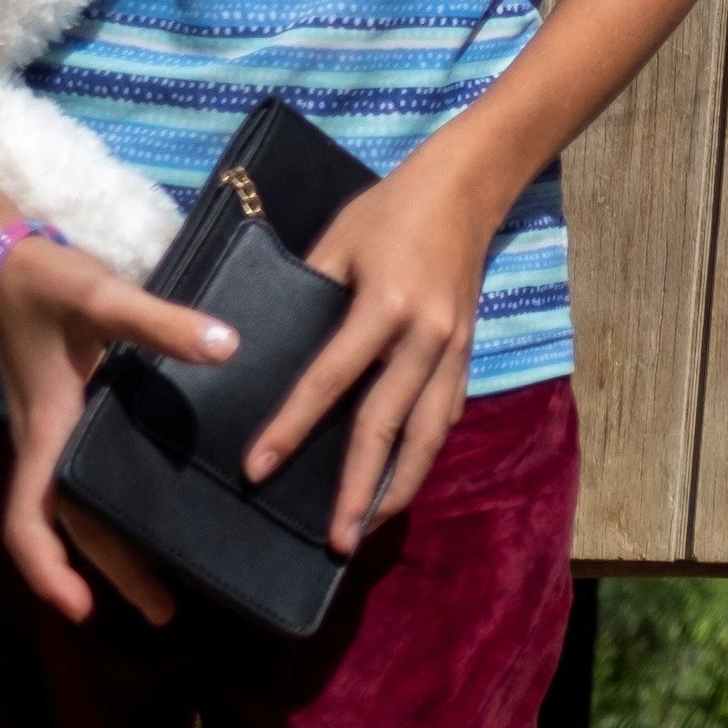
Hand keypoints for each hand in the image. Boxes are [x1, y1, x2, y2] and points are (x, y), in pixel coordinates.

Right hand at [0, 230, 237, 624]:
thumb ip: (162, 322)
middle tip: (163, 613)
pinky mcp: (64, 418)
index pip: (30, 519)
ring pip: (76, 509)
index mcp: (46, 430)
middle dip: (108, 575)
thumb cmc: (48, 281)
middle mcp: (44, 444)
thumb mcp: (103, 296)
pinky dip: (107, 511)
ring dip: (111, 549)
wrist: (5, 259)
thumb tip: (228, 349)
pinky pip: (81, 481)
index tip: (82, 612)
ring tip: (165, 583)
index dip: (49, 569)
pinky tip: (150, 509)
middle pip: (67, 529)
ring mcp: (51, 435)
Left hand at [245, 136, 508, 546]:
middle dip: (359, 489)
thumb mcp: (336, 240)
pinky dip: (423, 454)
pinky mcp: (466, 352)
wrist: (469, 185)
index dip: (290, 428)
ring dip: (400, 487)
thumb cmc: (392, 208)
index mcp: (386, 306)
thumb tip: (264, 349)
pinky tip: (400, 480)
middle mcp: (426, 337)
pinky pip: (445, 416)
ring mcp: (454, 349)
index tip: (257, 470)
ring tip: (368, 528)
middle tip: (334, 542)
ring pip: (429, 435)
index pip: (330, 381)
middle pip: (389, 428)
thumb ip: (305, 293)